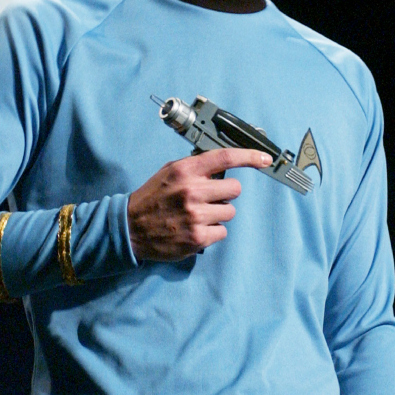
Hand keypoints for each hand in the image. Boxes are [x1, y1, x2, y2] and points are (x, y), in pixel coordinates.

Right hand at [127, 148, 271, 260]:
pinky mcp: (197, 238)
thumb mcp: (170, 172)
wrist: (129, 227)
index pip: (225, 157)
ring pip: (230, 212)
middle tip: (210, 198)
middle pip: (234, 189)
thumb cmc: (152, 198)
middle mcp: (192, 191)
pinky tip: (195, 228)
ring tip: (198, 215)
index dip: (250, 156)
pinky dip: (211, 231)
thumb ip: (196, 167)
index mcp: (185, 170)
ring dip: (218, 214)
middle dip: (226, 194)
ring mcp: (196, 216)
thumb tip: (224, 165)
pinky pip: (222, 232)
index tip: (265, 159)